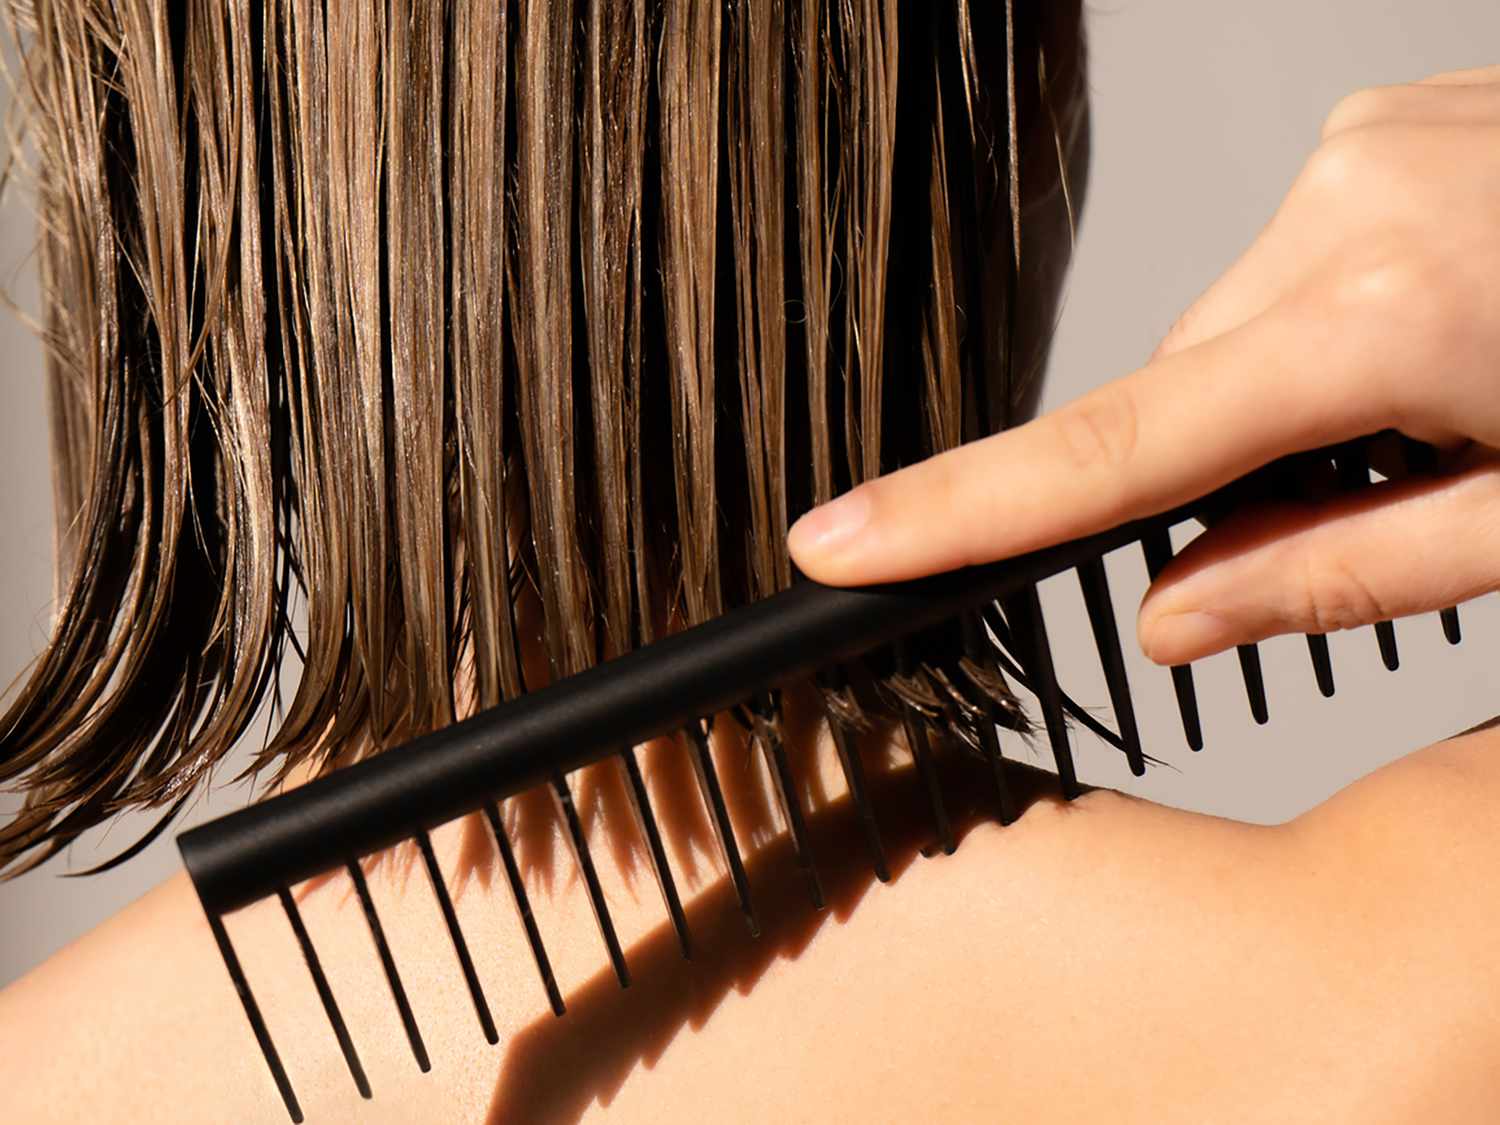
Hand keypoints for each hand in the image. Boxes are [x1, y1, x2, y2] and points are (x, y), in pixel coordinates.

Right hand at [788, 66, 1499, 665]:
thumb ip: (1341, 573)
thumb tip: (1175, 615)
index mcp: (1384, 318)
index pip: (1113, 448)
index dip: (962, 510)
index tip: (838, 542)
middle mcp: (1343, 202)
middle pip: (1182, 390)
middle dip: (1227, 472)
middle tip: (1368, 500)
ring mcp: (1365, 145)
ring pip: (1238, 331)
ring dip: (1289, 402)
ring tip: (1437, 411)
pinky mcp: (1390, 125)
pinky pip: (1294, 263)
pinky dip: (1325, 332)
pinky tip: (1433, 342)